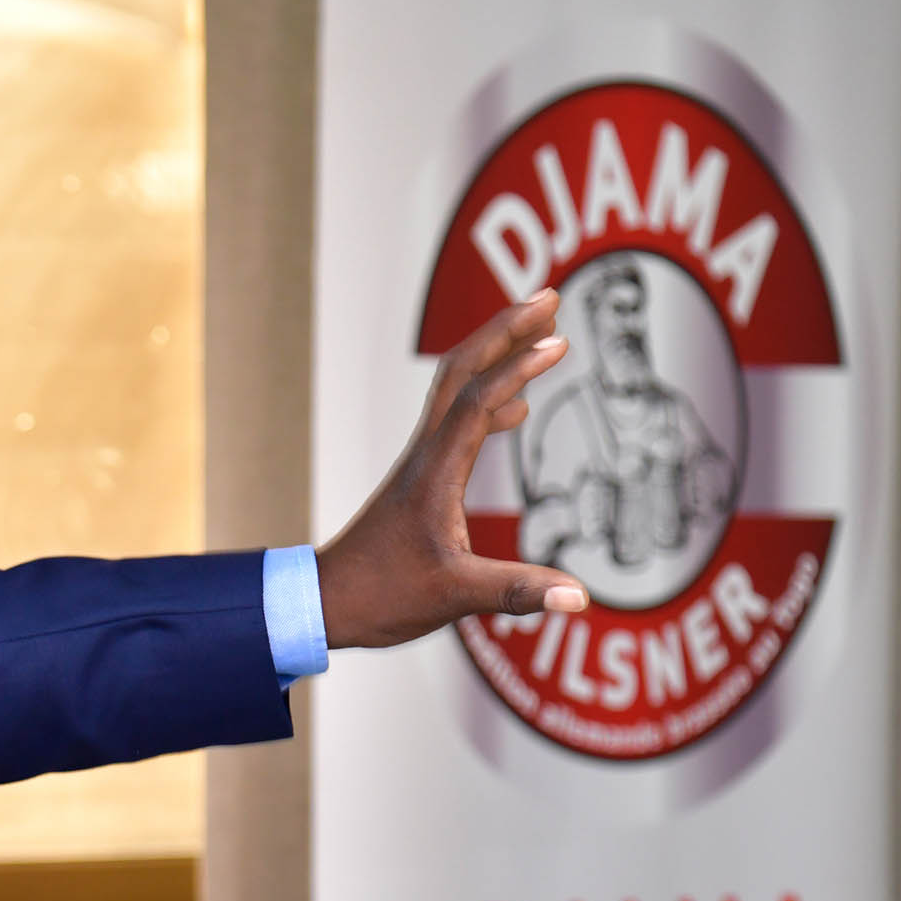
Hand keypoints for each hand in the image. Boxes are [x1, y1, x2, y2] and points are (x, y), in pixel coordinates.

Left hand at [316, 290, 589, 650]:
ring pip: (457, 391)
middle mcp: (425, 457)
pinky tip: (517, 407)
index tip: (559, 339)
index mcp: (434, 474)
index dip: (516, 368)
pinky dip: (491, 402)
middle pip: (461, 373)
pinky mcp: (422, 480)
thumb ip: (516, 592)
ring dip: (497, 355)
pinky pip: (458, 423)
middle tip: (548, 297)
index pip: (476, 403)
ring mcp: (421, 465)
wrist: (323, 603)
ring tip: (543, 331)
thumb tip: (578, 598)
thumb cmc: (379, 597)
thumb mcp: (454, 596)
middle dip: (504, 331)